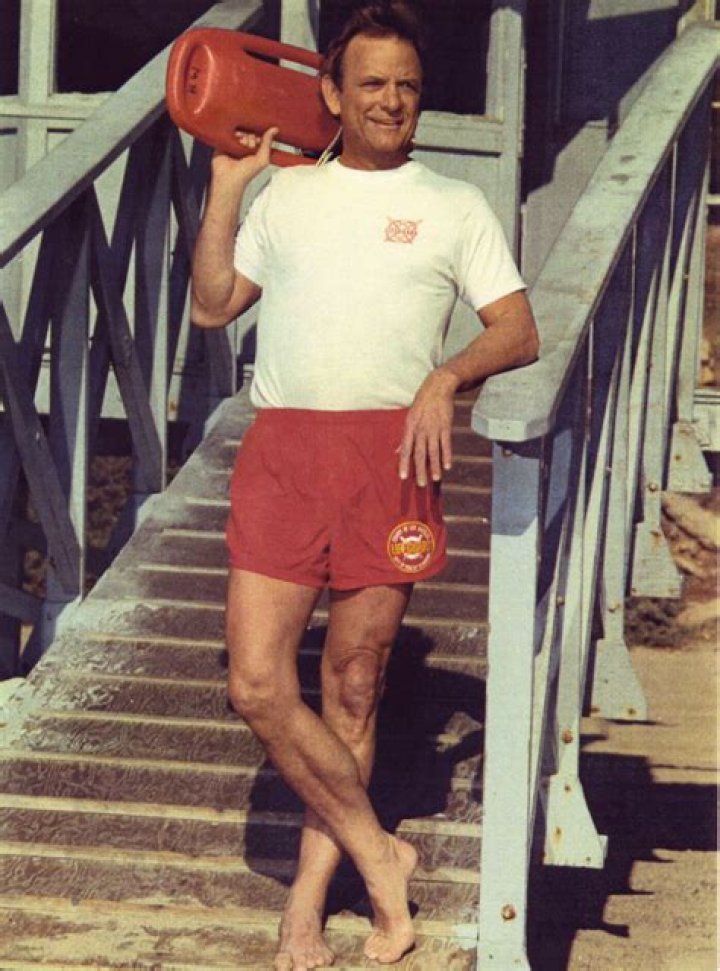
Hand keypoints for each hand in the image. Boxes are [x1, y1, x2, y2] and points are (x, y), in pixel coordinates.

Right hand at [210, 126, 279, 187]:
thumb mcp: (262, 159)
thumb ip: (268, 144)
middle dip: (250, 139)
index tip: (258, 142)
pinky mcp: (226, 143)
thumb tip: (275, 129)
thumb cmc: (246, 173)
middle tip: (248, 150)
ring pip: (241, 133)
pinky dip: (232, 136)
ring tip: (239, 148)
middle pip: (251, 134)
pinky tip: (233, 142)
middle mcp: (246, 147)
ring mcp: (236, 145)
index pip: (260, 137)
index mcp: (256, 152)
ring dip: (242, 138)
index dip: (260, 137)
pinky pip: (230, 133)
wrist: (229, 177)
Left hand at [398, 368, 459, 485]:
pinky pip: (446, 443)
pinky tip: (448, 466)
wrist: (437, 387)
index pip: (406, 449)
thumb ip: (405, 437)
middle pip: (419, 453)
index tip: (403, 477)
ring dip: (435, 466)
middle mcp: (421, 429)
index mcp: (409, 427)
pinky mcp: (446, 426)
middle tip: (421, 484)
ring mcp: (434, 428)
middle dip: (420, 470)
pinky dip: (447, 455)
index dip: (404, 463)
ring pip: (433, 451)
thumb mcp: (409, 418)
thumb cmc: (421, 404)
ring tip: (435, 479)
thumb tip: (398, 452)